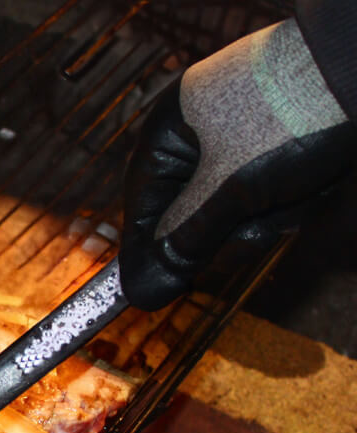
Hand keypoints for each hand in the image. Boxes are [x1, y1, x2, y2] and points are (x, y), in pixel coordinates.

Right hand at [119, 18, 356, 309]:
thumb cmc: (291, 119)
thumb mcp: (232, 190)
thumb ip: (185, 241)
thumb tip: (140, 289)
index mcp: (169, 131)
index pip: (142, 206)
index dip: (148, 251)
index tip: (149, 293)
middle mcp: (198, 134)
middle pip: (194, 215)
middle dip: (234, 227)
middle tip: (261, 216)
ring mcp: (239, 139)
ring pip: (237, 211)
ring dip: (270, 214)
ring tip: (298, 186)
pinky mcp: (275, 145)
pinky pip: (269, 195)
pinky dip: (291, 199)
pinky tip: (311, 180)